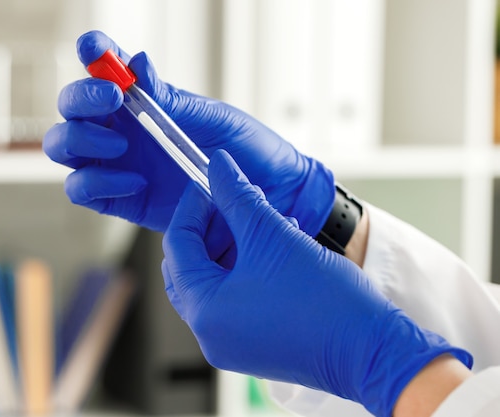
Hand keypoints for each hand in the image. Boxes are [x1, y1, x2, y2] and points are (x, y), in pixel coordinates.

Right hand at [43, 30, 333, 238]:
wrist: (266, 196)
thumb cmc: (244, 149)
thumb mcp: (212, 117)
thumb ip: (171, 98)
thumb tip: (137, 63)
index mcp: (142, 101)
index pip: (103, 69)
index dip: (91, 53)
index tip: (93, 49)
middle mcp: (121, 129)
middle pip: (70, 109)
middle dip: (81, 99)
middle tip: (114, 100)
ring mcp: (116, 164)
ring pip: (63, 148)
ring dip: (82, 140)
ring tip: (123, 144)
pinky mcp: (118, 200)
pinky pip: (83, 191)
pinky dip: (97, 183)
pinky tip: (136, 182)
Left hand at [161, 150, 471, 416]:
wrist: (370, 349)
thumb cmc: (325, 302)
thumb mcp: (273, 236)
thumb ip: (239, 197)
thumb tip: (218, 168)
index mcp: (205, 310)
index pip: (177, 247)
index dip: (190, 208)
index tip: (208, 183)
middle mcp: (209, 333)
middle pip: (188, 267)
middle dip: (206, 229)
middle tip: (227, 201)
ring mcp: (230, 343)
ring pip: (213, 282)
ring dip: (229, 247)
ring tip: (257, 218)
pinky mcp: (252, 344)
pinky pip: (233, 299)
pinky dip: (244, 269)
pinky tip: (271, 246)